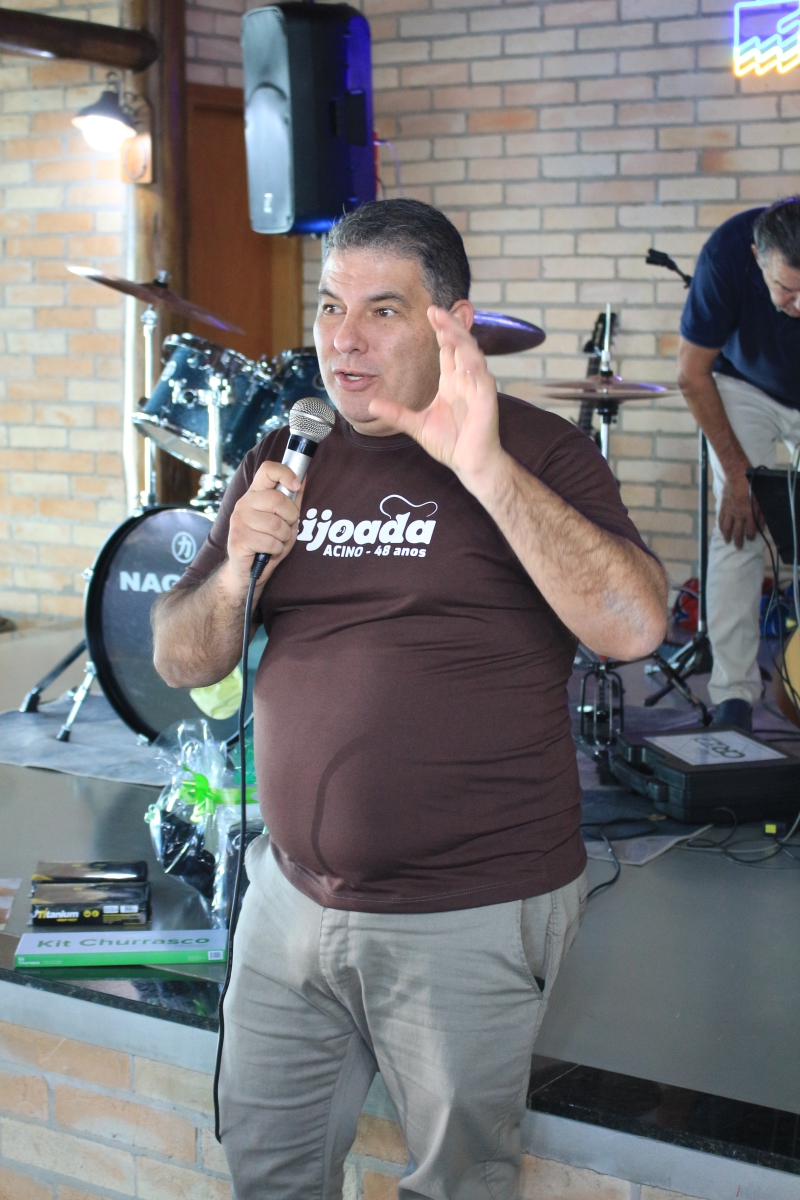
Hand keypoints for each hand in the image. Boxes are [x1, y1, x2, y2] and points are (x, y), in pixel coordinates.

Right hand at [223, 461, 303, 593]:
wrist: (247, 570)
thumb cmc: (267, 542)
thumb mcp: (285, 520)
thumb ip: (293, 500)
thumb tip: (303, 477)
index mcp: (256, 494)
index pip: (268, 470)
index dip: (285, 473)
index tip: (296, 484)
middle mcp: (244, 503)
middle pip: (277, 499)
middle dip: (291, 517)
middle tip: (286, 527)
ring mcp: (239, 520)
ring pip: (276, 524)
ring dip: (284, 537)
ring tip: (276, 541)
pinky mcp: (238, 539)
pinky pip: (270, 542)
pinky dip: (276, 550)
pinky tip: (268, 551)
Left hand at [368, 307, 505, 490]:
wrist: (470, 464)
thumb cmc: (450, 444)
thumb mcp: (416, 425)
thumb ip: (396, 414)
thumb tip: (371, 405)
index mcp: (451, 382)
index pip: (447, 348)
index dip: (441, 330)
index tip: (429, 312)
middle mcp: (466, 379)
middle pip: (460, 344)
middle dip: (449, 326)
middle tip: (435, 309)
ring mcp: (478, 387)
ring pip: (472, 354)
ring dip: (461, 338)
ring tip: (447, 324)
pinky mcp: (487, 398)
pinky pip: (481, 375)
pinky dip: (473, 363)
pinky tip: (464, 353)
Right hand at [718, 465, 761, 548]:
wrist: (737, 475)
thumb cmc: (751, 485)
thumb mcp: (760, 499)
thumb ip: (760, 513)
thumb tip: (762, 524)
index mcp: (750, 513)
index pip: (751, 529)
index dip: (751, 536)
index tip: (751, 540)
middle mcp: (739, 514)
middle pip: (738, 532)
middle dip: (738, 541)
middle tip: (738, 548)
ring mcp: (730, 511)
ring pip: (727, 528)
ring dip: (727, 536)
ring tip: (727, 541)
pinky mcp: (723, 506)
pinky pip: (721, 519)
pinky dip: (721, 526)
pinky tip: (721, 530)